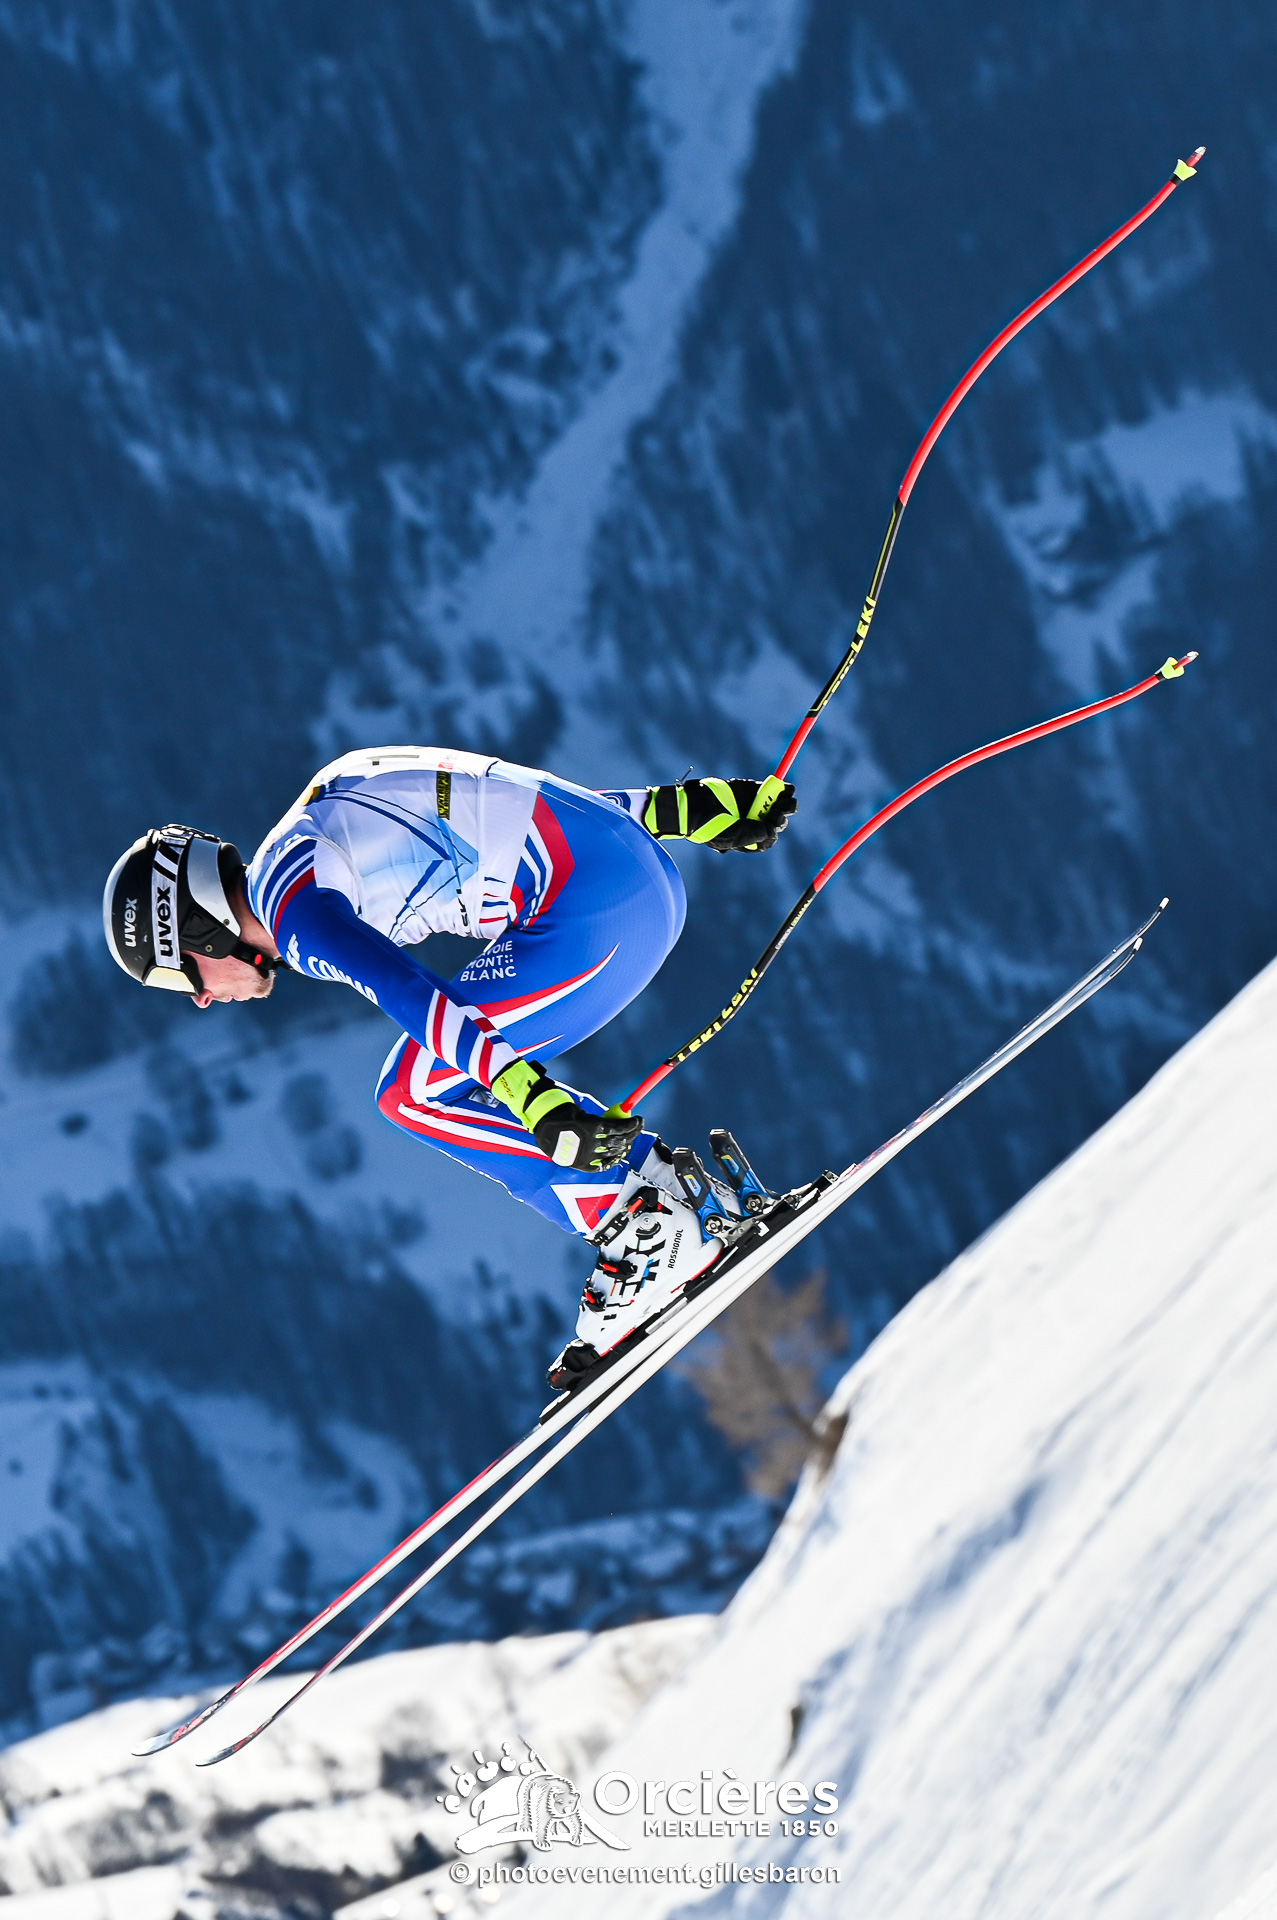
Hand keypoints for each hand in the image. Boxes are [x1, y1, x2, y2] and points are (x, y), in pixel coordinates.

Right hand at [492, 1059, 641, 1169]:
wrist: (539, 1126)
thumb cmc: (560, 1114)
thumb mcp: (581, 1112)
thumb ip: (598, 1119)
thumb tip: (618, 1118)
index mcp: (591, 1126)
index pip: (619, 1127)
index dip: (633, 1124)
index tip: (639, 1119)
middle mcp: (591, 1143)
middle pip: (619, 1141)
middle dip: (631, 1135)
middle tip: (635, 1129)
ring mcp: (586, 1156)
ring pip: (613, 1154)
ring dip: (623, 1148)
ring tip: (627, 1143)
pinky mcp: (580, 1165)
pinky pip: (601, 1167)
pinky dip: (610, 1163)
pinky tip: (616, 1157)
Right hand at [643, 777, 796, 851]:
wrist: (694, 805)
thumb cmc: (709, 826)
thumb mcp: (731, 838)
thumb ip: (752, 836)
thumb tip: (772, 831)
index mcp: (750, 838)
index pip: (770, 837)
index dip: (774, 829)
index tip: (771, 824)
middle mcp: (754, 823)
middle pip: (777, 821)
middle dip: (780, 818)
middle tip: (778, 813)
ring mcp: (755, 806)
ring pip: (779, 806)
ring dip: (787, 805)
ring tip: (786, 803)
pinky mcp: (754, 790)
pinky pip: (774, 790)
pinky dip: (783, 789)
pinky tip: (787, 789)